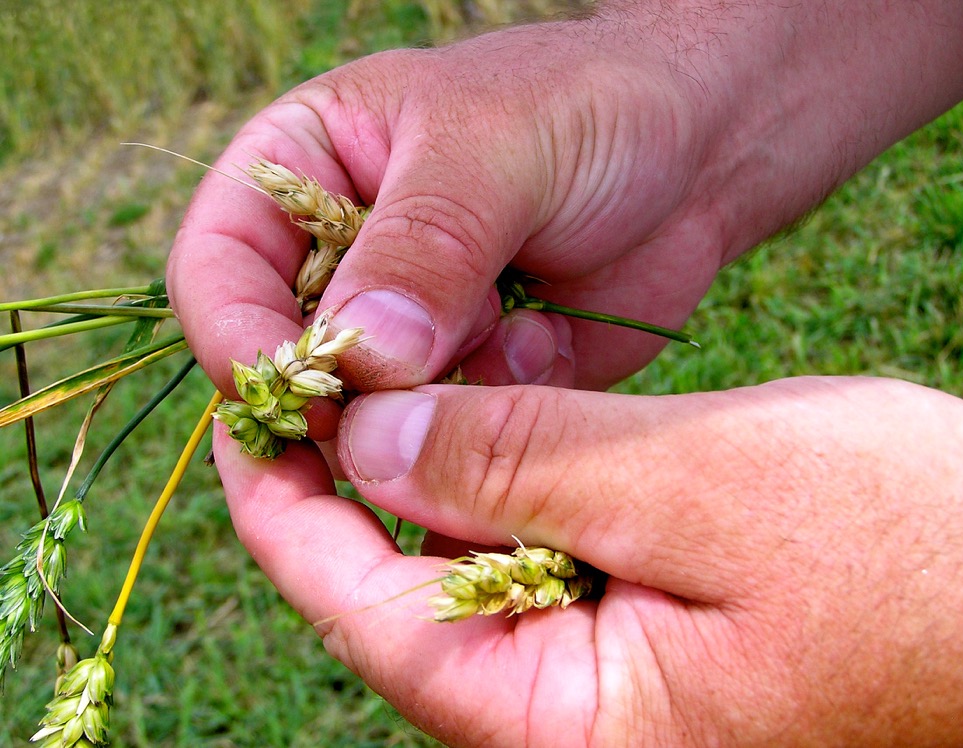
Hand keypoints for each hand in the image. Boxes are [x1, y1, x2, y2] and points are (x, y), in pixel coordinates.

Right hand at [167, 2, 962, 411]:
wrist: (698, 154)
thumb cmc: (588, 109)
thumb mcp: (495, 149)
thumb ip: (422, 248)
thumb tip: (356, 361)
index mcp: (306, 173)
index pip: (219, 268)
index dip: (236, 333)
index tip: (290, 386)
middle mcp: (344, 262)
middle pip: (281, 362)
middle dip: (333, 398)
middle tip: (403, 409)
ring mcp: (407, 331)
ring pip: (366, 417)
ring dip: (421, 415)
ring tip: (506, 343)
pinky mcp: (469, 381)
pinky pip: (446, 438)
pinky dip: (486, 421)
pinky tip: (549, 344)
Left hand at [216, 375, 962, 745]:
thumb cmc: (911, 552)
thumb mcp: (704, 482)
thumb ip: (526, 465)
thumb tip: (371, 434)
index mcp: (566, 725)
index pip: (367, 615)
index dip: (291, 505)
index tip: (252, 408)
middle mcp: (570, 727)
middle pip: (405, 596)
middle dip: (359, 480)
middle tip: (320, 372)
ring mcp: (608, 691)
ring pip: (468, 572)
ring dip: (436, 475)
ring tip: (397, 382)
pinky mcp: (642, 643)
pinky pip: (536, 563)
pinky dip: (509, 486)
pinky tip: (501, 425)